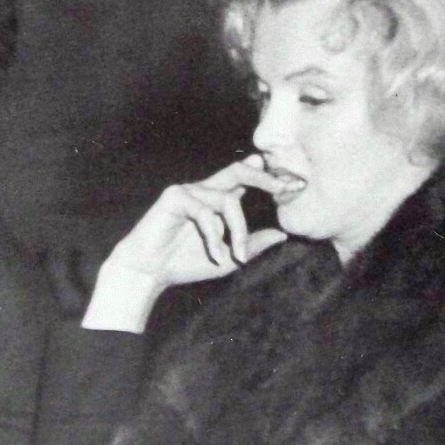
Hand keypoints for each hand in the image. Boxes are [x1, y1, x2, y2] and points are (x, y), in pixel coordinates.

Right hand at [107, 155, 288, 287]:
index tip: (296, 185)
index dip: (269, 179)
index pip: (247, 180)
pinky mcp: (175, 197)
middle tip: (286, 186)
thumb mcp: (228, 259)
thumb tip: (282, 234)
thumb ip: (252, 246)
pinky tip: (214, 254)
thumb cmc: (184, 264)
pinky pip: (205, 212)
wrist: (149, 273)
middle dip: (265, 177)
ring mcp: (189, 191)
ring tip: (235, 256)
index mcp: (217, 200)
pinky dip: (213, 236)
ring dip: (237, 231)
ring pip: (227, 201)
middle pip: (239, 171)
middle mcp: (204, 190)